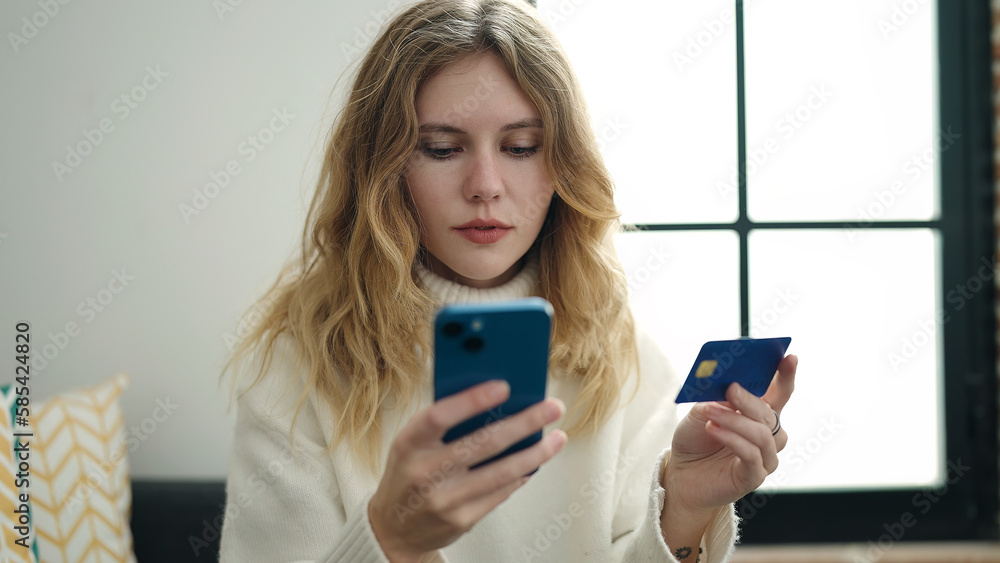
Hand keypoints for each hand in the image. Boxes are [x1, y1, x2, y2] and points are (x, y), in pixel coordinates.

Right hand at [368, 380, 566, 561]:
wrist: (394, 528)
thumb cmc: (409, 471)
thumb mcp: (412, 442)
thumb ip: (444, 421)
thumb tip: (496, 398)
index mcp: (409, 444)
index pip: (440, 416)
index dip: (472, 400)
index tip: (504, 386)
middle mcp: (425, 472)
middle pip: (484, 443)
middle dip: (525, 422)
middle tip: (553, 407)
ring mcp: (445, 499)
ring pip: (502, 471)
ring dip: (536, 453)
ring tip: (557, 437)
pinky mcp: (463, 519)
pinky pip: (501, 492)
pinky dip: (523, 474)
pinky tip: (536, 461)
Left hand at [663, 354, 797, 513]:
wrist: (681, 472)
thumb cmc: (695, 438)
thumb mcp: (702, 410)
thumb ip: (717, 397)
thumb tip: (729, 384)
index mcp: (759, 414)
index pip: (781, 392)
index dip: (787, 375)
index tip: (790, 357)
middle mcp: (768, 435)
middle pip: (768, 412)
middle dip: (749, 399)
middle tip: (730, 387)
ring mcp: (764, 457)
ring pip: (760, 434)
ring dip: (734, 420)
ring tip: (710, 413)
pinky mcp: (754, 476)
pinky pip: (750, 454)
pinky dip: (732, 439)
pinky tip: (714, 429)